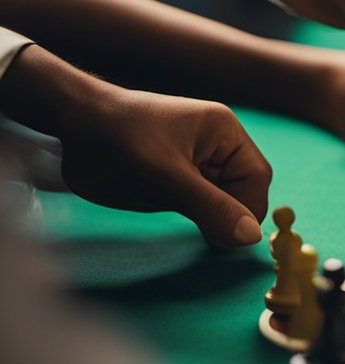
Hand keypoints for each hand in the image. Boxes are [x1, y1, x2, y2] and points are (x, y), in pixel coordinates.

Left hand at [58, 87, 271, 245]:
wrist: (70, 126)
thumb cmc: (119, 141)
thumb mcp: (166, 177)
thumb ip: (211, 207)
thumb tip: (252, 237)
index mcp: (224, 132)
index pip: (256, 177)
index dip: (247, 208)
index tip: (227, 236)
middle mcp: (216, 145)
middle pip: (241, 190)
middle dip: (225, 213)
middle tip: (203, 235)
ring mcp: (196, 162)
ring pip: (220, 200)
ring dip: (206, 216)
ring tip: (178, 214)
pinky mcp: (177, 177)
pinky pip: (197, 202)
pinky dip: (191, 215)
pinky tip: (169, 210)